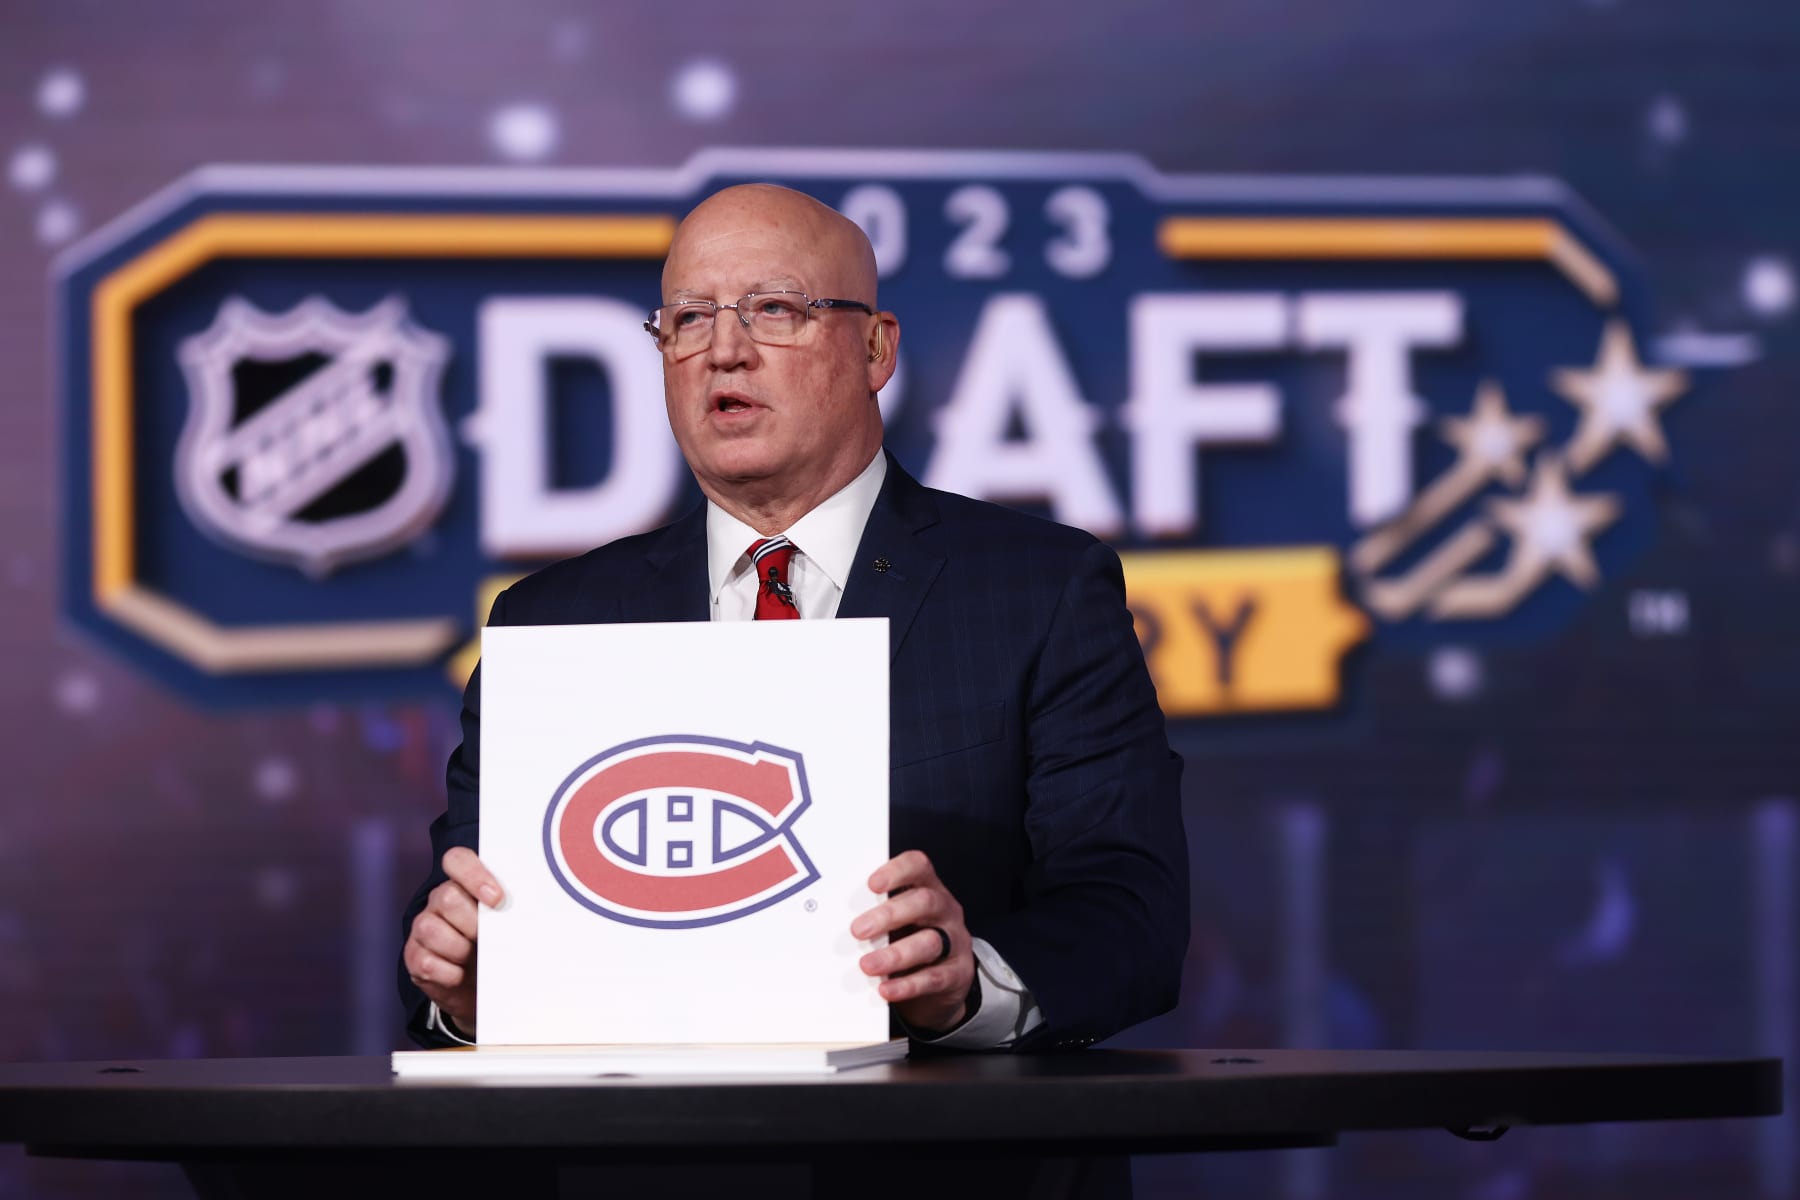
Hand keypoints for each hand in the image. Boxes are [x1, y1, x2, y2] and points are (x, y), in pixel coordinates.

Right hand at [402, 847, 502, 1037]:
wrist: (483, 986)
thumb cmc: (501, 945)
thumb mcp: (511, 924)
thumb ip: (515, 910)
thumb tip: (538, 910)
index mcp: (464, 884)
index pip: (457, 860)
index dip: (474, 874)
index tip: (497, 899)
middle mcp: (440, 900)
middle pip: (447, 897)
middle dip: (472, 923)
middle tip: (488, 938)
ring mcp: (424, 927)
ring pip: (431, 929)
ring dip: (459, 949)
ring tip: (474, 958)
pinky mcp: (415, 956)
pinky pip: (426, 962)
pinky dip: (448, 973)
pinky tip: (460, 975)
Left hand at [851, 850, 975, 1034]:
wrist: (943, 982)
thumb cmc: (909, 940)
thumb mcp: (897, 921)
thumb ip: (874, 913)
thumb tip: (833, 919)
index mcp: (928, 888)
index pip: (918, 867)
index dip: (897, 871)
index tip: (872, 884)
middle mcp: (945, 910)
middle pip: (924, 902)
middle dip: (888, 914)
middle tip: (857, 930)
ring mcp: (954, 941)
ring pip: (930, 942)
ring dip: (895, 954)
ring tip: (867, 965)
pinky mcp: (957, 973)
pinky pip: (933, 978)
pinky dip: (907, 985)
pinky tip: (886, 989)